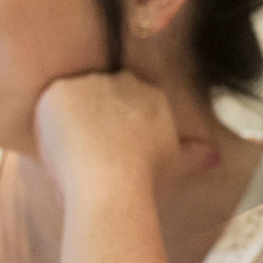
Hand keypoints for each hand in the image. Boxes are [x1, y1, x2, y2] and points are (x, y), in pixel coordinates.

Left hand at [34, 72, 184, 200]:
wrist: (111, 181)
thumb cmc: (145, 179)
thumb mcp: (176, 165)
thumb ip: (195, 155)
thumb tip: (215, 156)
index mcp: (152, 94)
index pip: (127, 100)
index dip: (115, 126)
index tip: (109, 148)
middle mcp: (124, 80)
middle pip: (100, 95)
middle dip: (92, 119)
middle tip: (86, 152)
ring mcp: (92, 82)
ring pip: (72, 100)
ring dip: (69, 123)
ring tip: (68, 156)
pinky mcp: (62, 89)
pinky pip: (47, 106)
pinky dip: (47, 126)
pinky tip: (55, 149)